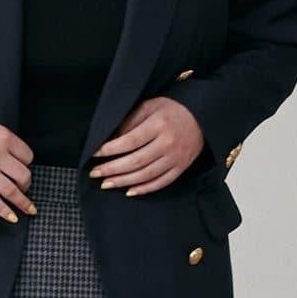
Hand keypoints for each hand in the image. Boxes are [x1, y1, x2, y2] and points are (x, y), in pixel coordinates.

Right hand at [0, 104, 36, 222]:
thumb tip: (1, 126)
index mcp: (4, 137)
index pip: (27, 156)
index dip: (27, 163)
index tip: (23, 166)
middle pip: (23, 175)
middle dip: (26, 184)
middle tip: (24, 187)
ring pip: (11, 191)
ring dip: (22, 202)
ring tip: (28, 209)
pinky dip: (4, 211)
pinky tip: (13, 218)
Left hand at [88, 96, 204, 193]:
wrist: (202, 116)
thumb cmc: (171, 109)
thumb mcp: (150, 106)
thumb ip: (130, 121)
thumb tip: (110, 139)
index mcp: (159, 125)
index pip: (130, 141)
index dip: (111, 149)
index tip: (94, 154)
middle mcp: (168, 143)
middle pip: (136, 161)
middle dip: (112, 169)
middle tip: (94, 173)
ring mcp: (176, 158)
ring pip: (146, 175)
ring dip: (124, 182)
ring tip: (106, 184)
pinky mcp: (181, 168)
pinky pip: (161, 182)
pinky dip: (144, 189)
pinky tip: (129, 191)